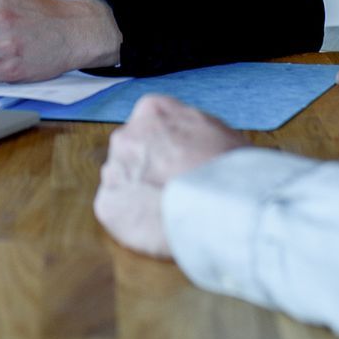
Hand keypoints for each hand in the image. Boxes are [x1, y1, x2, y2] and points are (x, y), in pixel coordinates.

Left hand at [94, 94, 246, 256]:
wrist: (224, 204)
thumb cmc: (230, 170)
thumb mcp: (218, 131)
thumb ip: (191, 133)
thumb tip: (192, 146)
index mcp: (153, 111)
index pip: (149, 126)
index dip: (166, 149)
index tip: (177, 164)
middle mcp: (126, 136)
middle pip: (132, 154)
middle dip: (149, 171)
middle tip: (174, 190)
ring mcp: (114, 170)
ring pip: (123, 183)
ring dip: (140, 196)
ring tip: (169, 212)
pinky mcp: (108, 206)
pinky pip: (117, 213)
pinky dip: (133, 223)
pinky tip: (158, 227)